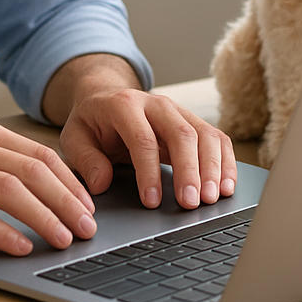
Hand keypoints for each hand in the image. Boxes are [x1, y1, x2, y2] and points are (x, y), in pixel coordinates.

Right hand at [0, 120, 97, 255]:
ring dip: (43, 217)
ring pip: (11, 190)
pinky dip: (3, 233)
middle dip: (67, 201)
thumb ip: (0, 163)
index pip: (42, 155)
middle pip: (33, 171)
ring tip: (63, 239)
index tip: (89, 206)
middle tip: (87, 227)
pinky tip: (21, 247)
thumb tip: (49, 189)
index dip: (71, 182)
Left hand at [49, 61, 236, 211]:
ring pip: (205, 135)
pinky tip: (227, 186)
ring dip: (212, 168)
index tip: (151, 201)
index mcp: (124, 106)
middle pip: (181, 134)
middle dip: (189, 171)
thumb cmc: (92, 122)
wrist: (106, 98)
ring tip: (212, 199)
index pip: (142, 138)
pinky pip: (217, 139)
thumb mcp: (75, 137)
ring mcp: (179, 111)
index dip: (149, 171)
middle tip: (191, 203)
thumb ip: (85, 159)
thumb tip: (101, 183)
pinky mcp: (193, 122)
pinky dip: (226, 162)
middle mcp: (156, 104)